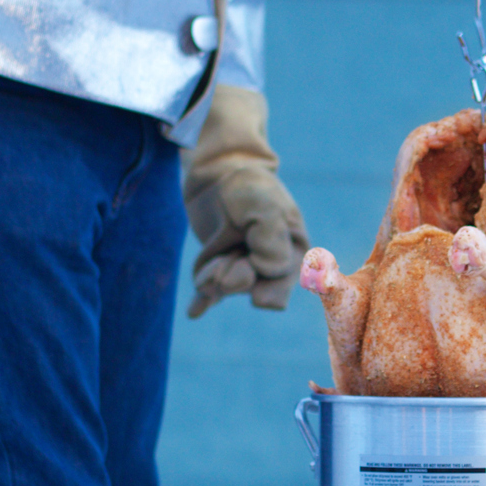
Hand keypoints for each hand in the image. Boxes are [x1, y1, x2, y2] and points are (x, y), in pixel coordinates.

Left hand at [182, 86, 308, 317]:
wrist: (218, 174)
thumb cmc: (249, 188)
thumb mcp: (265, 204)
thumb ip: (271, 236)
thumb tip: (269, 270)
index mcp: (292, 251)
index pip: (281, 283)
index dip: (267, 286)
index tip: (255, 282)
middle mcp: (268, 264)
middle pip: (253, 289)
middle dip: (236, 281)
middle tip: (224, 272)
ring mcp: (241, 266)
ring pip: (227, 288)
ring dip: (215, 280)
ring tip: (211, 266)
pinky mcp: (217, 266)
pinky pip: (210, 291)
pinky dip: (203, 301)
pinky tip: (193, 312)